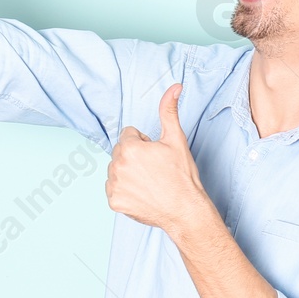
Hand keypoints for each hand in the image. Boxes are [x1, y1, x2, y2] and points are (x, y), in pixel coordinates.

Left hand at [106, 85, 208, 232]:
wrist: (185, 210)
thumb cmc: (182, 176)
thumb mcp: (176, 140)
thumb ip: (169, 111)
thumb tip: (174, 87)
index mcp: (129, 148)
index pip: (129, 135)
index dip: (145, 144)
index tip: (157, 156)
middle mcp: (116, 166)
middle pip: (120, 152)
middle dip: (134, 157)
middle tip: (155, 170)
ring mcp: (114, 185)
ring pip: (116, 170)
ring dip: (128, 174)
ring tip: (149, 183)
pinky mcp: (113, 202)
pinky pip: (114, 189)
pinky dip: (125, 191)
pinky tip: (142, 194)